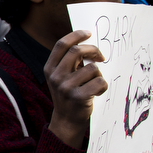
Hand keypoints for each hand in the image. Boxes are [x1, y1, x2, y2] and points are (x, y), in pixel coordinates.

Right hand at [45, 30, 106, 147]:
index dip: (76, 35)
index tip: (88, 33)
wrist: (66, 120)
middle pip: (77, 51)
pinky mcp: (78, 97)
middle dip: (93, 50)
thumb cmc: (68, 94)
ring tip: (94, 82)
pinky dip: (102, 86)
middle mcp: (55, 76)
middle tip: (100, 57)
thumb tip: (87, 44)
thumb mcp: (61, 76)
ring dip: (98, 73)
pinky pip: (99, 82)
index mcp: (49, 68)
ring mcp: (66, 87)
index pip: (61, 44)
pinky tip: (96, 92)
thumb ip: (68, 61)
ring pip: (92, 68)